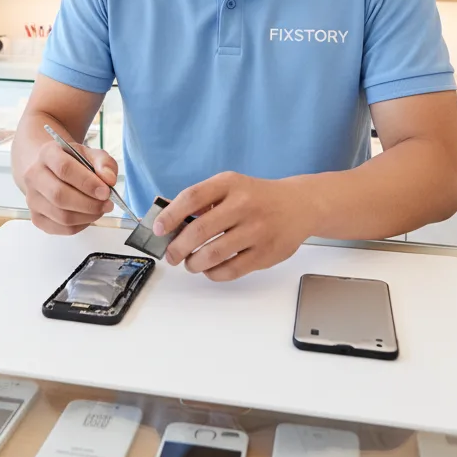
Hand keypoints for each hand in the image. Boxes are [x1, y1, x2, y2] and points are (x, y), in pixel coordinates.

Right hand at [22, 138, 118, 235]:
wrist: (50, 169)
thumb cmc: (72, 162)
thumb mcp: (90, 154)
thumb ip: (104, 163)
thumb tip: (109, 180)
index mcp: (47, 154)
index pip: (64, 169)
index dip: (87, 182)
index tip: (106, 191)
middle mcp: (34, 176)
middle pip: (60, 195)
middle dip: (89, 204)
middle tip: (107, 203)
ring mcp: (32, 199)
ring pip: (61, 216)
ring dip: (87, 216)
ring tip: (100, 209)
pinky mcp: (36, 218)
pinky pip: (61, 228)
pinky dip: (81, 225)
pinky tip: (88, 216)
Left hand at [154, 172, 317, 280]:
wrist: (298, 205)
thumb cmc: (256, 197)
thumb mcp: (231, 186)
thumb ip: (204, 200)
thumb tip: (170, 221)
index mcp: (230, 183)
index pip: (192, 197)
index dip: (170, 215)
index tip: (158, 229)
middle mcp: (244, 204)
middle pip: (199, 230)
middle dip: (178, 247)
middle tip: (171, 255)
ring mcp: (256, 230)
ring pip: (213, 254)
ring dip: (194, 263)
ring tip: (190, 263)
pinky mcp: (265, 253)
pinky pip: (231, 270)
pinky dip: (213, 273)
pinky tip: (209, 269)